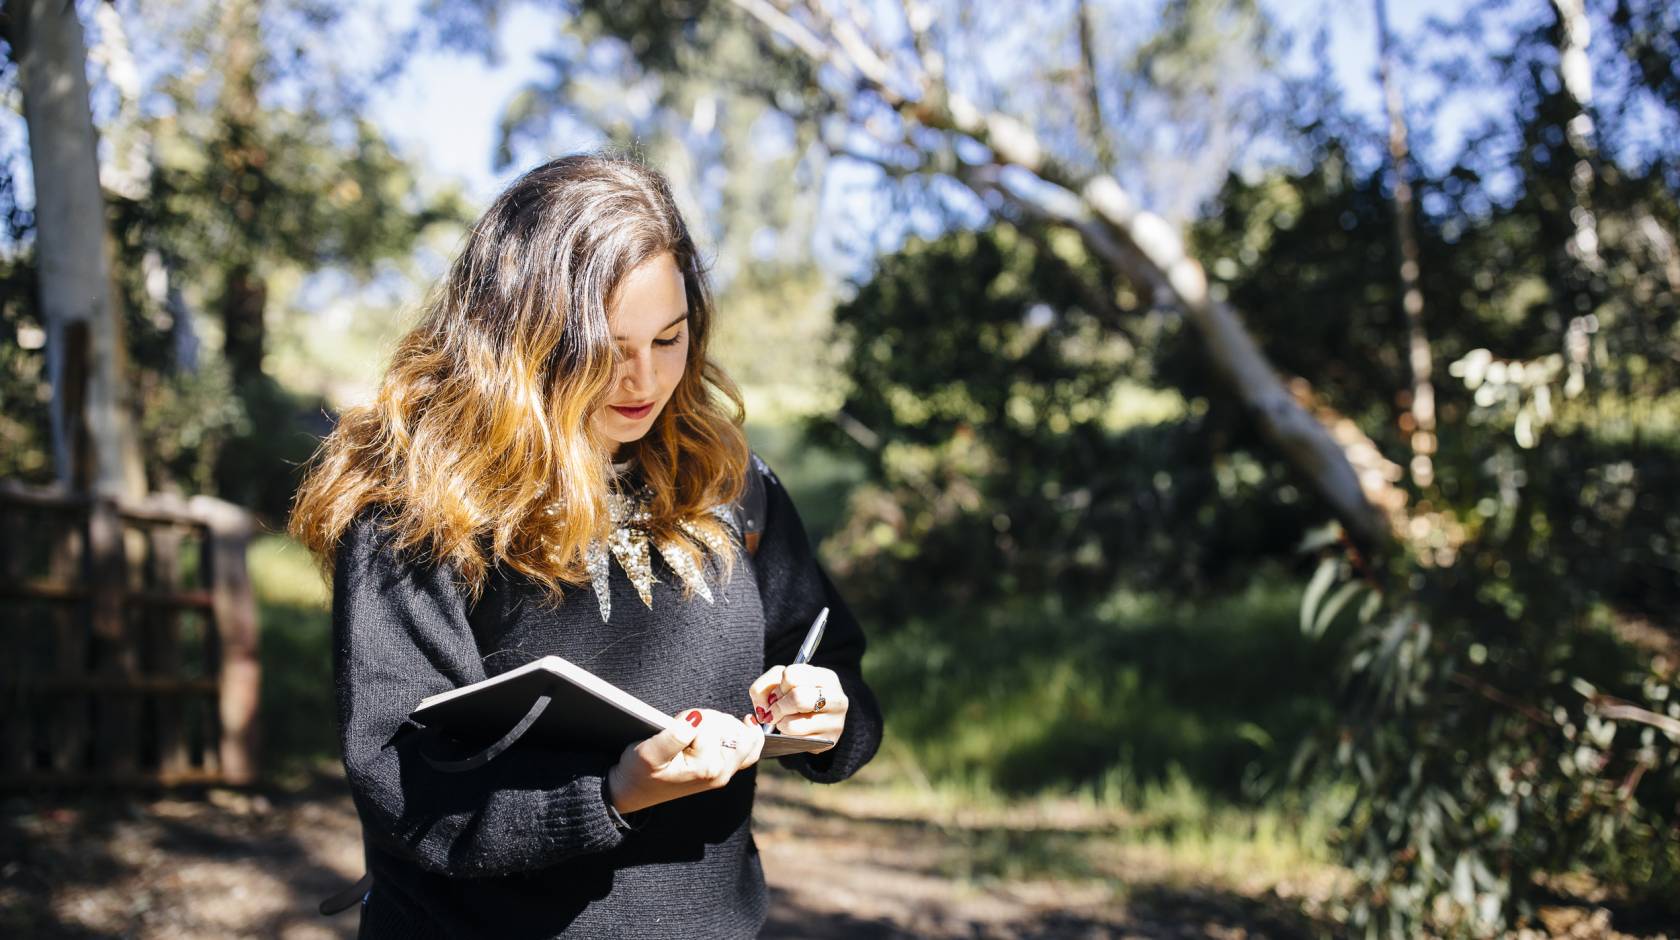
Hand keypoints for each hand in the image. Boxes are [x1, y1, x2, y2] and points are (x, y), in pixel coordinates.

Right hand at [606, 708, 764, 813]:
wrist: (633, 791)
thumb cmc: (638, 772)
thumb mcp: (648, 753)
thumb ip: (674, 736)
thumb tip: (696, 719)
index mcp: (706, 768)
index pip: (711, 723)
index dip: (692, 717)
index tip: (676, 726)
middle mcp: (720, 772)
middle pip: (730, 726)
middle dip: (709, 719)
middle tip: (686, 728)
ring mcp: (724, 772)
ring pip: (741, 733)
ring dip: (721, 723)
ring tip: (697, 732)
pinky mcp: (723, 768)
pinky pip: (750, 749)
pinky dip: (750, 733)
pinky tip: (747, 722)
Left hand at [749, 664, 846, 751]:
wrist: (815, 719)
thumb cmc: (796, 695)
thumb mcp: (781, 682)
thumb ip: (763, 687)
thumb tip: (762, 708)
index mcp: (827, 677)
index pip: (792, 676)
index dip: (779, 686)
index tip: (779, 693)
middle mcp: (837, 699)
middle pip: (797, 699)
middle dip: (778, 707)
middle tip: (774, 711)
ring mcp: (835, 722)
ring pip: (792, 725)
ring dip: (780, 724)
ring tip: (785, 720)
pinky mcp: (828, 741)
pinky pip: (795, 742)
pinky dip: (787, 736)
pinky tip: (793, 731)